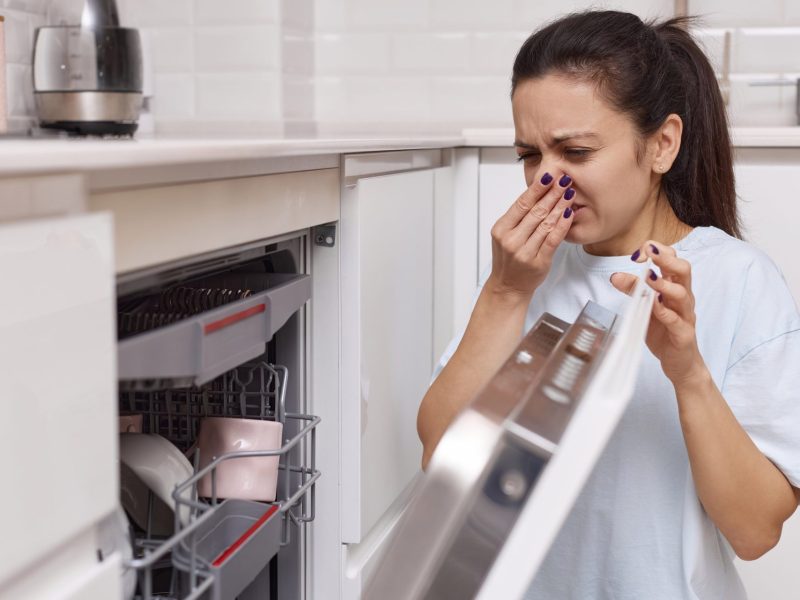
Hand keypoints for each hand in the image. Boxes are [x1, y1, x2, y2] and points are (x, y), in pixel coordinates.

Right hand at [488, 172, 574, 300]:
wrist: (508, 286)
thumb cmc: (509, 259)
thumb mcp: (506, 235)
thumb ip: (519, 217)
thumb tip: (538, 191)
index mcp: (501, 230)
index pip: (521, 204)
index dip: (536, 189)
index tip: (549, 175)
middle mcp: (511, 240)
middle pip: (535, 211)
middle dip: (552, 193)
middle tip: (565, 179)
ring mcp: (524, 252)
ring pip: (546, 224)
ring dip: (560, 206)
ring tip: (570, 192)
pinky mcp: (538, 262)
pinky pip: (553, 240)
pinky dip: (562, 225)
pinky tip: (569, 213)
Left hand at [610, 240, 705, 385]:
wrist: (680, 363)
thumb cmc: (664, 331)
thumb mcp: (644, 308)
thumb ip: (633, 291)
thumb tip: (615, 275)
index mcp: (674, 288)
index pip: (672, 261)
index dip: (658, 251)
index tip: (639, 251)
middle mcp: (683, 298)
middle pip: (683, 271)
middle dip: (666, 258)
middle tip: (650, 252)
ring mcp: (685, 316)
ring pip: (682, 294)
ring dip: (665, 284)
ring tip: (650, 278)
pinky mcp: (684, 334)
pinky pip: (677, 321)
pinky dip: (666, 312)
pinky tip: (654, 306)